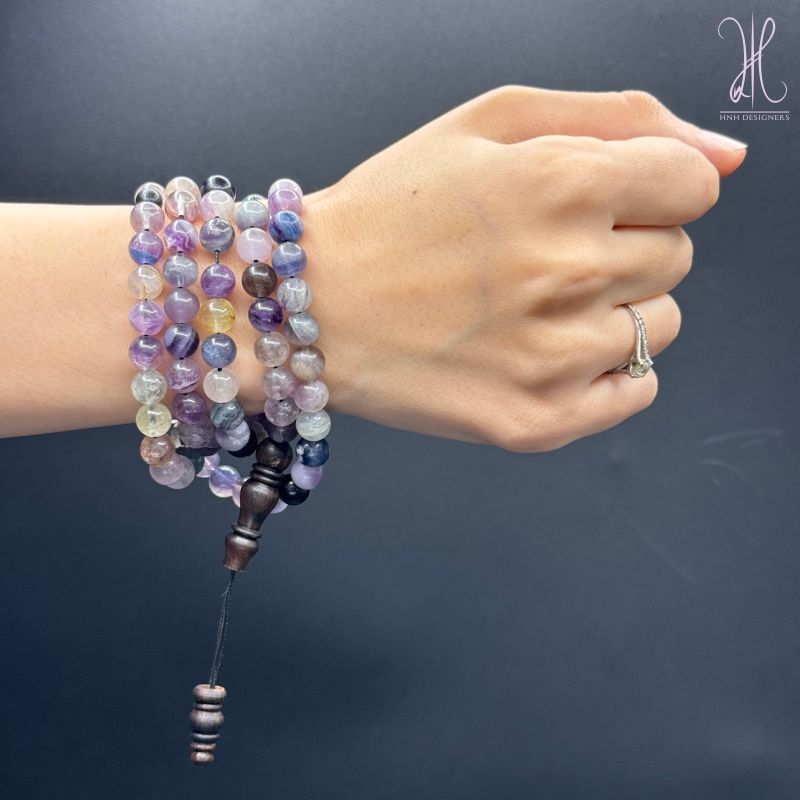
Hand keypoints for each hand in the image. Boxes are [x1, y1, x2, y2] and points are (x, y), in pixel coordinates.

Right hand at [298, 86, 745, 450]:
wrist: (309, 307)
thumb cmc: (392, 210)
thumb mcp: (490, 122)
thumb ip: (621, 118)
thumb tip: (725, 159)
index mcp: (561, 183)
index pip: (692, 186)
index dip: (645, 188)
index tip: (593, 201)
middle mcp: (566, 273)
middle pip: (676, 258)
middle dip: (623, 246)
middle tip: (539, 254)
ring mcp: (553, 358)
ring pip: (659, 326)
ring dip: (612, 309)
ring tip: (531, 306)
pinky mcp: (537, 421)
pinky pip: (635, 392)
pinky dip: (605, 371)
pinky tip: (542, 351)